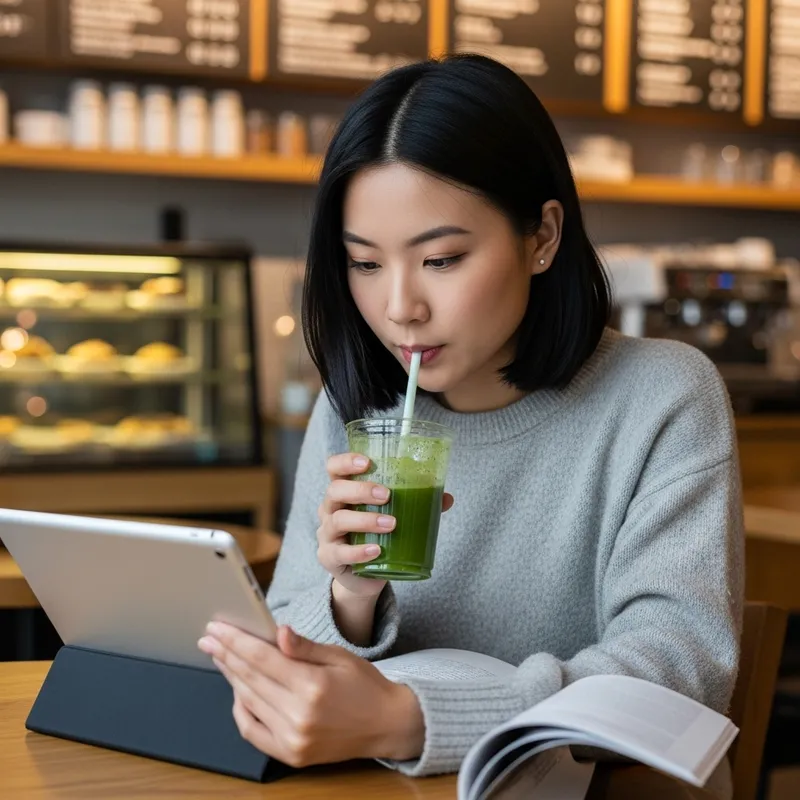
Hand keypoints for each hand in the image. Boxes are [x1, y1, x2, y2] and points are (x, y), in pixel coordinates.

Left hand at [198, 622, 424, 767]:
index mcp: (313, 686)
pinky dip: (241, 709)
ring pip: (248, 702)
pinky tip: (238, 690)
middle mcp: (299, 715)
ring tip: (221, 657)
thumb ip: (304, 647)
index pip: (262, 659)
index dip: (236, 641)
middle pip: (250, 679)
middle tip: (209, 638)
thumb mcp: (339, 656)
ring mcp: (293, 739)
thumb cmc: (365, 685)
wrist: (386, 724)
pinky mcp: (291, 755)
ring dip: (231, 677)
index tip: (217, 629)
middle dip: (226, 655)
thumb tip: (279, 631)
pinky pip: (252, 731)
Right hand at [317, 452, 453, 600]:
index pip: (334, 469)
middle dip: (361, 490)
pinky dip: (359, 551)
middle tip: (387, 495)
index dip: (346, 461)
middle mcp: (330, 509)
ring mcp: (327, 534)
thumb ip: (417, 505)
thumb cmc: (376, 536)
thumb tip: (447, 497)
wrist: (363, 576)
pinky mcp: (329, 558)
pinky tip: (376, 550)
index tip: (367, 462)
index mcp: (344, 492)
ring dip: (365, 520)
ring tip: (391, 524)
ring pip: (338, 520)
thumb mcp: (392, 516)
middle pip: (335, 490)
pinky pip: (340, 553)